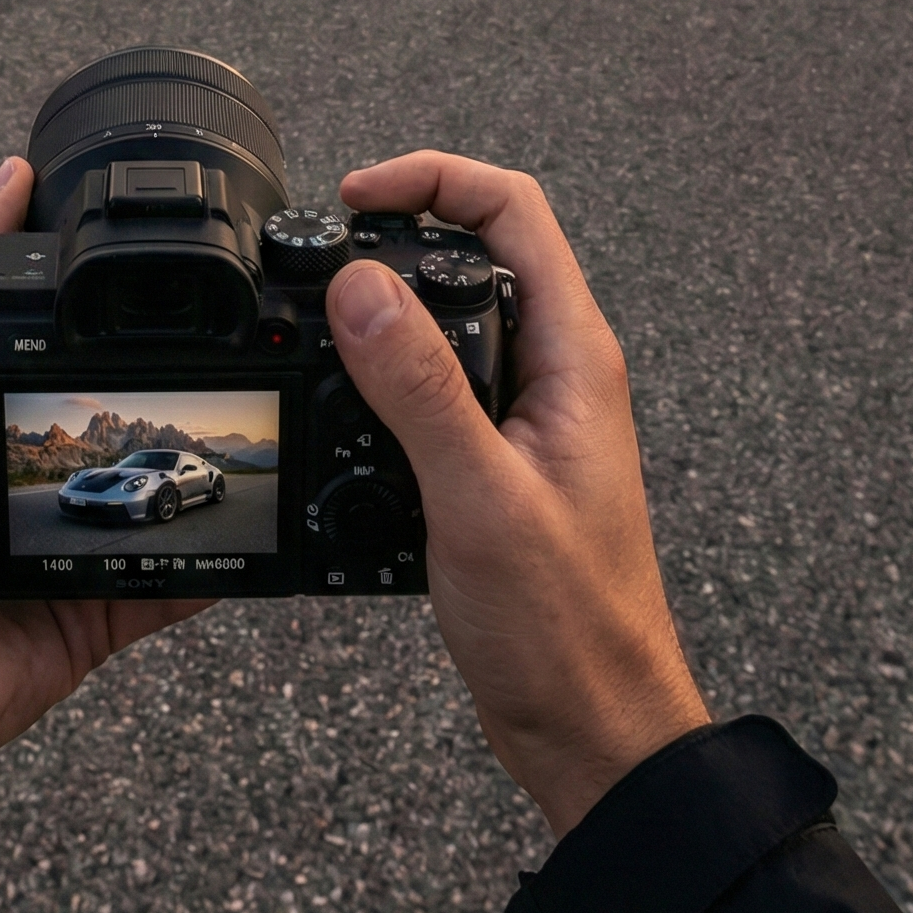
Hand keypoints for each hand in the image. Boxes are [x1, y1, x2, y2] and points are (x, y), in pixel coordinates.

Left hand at [0, 158, 209, 769]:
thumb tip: (14, 172)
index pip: (81, 350)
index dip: (132, 321)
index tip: (191, 279)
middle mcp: (43, 471)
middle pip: (134, 419)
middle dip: (186, 389)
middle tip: (256, 347)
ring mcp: (79, 544)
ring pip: (167, 499)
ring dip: (205, 470)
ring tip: (275, 421)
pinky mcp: (101, 609)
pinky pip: (177, 584)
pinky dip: (219, 563)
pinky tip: (259, 528)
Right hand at [326, 154, 708, 837]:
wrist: (594, 733)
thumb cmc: (566, 630)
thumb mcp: (479, 497)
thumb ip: (420, 387)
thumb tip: (360, 285)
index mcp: (574, 358)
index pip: (513, 210)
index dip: (432, 179)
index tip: (353, 197)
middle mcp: (558, 373)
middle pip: (477, 251)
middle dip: (397, 233)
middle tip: (321, 253)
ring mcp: (529, 417)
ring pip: (452, 319)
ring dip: (386, 308)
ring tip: (318, 321)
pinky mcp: (499, 462)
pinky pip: (437, 386)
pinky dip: (384, 379)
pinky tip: (342, 410)